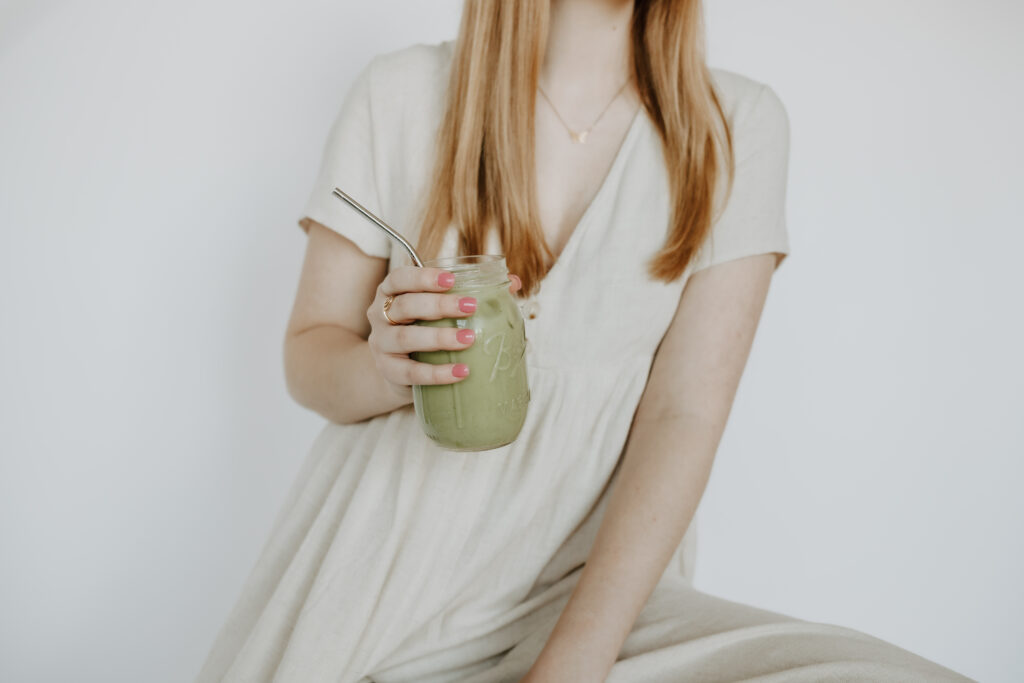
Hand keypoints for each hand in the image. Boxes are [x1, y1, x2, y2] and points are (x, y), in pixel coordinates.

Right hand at [366, 266, 521, 398]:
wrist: (397, 374)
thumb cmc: (424, 331)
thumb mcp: (440, 311)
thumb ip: (473, 294)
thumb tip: (514, 283)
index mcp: (393, 293)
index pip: (400, 278)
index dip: (423, 277)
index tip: (451, 280)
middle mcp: (382, 316)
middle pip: (405, 305)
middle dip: (439, 305)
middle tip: (470, 307)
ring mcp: (382, 344)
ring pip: (405, 337)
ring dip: (439, 337)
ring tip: (469, 339)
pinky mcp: (389, 371)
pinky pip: (411, 373)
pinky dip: (436, 373)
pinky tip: (461, 371)